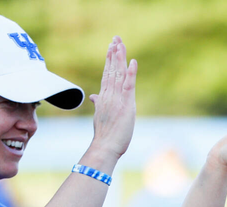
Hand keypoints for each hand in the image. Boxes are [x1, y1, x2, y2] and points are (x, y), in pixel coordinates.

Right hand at [85, 37, 136, 168]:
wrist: (105, 147)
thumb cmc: (105, 135)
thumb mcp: (101, 116)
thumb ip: (98, 103)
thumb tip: (93, 96)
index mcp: (104, 97)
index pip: (107, 74)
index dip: (109, 60)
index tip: (111, 47)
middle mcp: (109, 95)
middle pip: (112, 70)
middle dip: (114, 53)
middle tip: (116, 38)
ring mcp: (117, 99)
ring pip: (118, 74)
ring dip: (120, 58)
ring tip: (120, 43)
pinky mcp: (126, 105)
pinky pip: (128, 86)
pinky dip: (131, 73)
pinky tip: (133, 62)